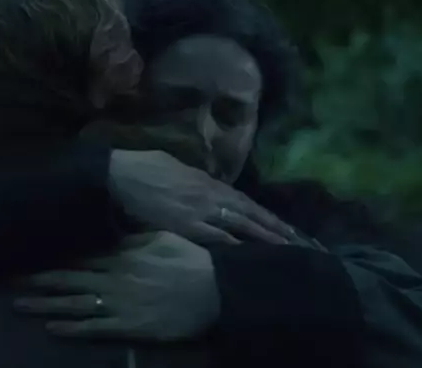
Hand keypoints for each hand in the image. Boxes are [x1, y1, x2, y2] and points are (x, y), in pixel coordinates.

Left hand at [14, 232, 219, 340]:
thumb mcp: (161, 237)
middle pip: (68, 278)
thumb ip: (133, 237)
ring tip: (19, 305)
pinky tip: (52, 328)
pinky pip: (94, 328)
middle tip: (9, 280)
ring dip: (45, 305)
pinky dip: (71, 328)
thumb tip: (111, 231)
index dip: (52, 256)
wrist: (214, 291)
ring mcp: (118, 304)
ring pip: (74, 303)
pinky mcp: (128, 326)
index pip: (79, 255)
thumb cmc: (191, 261)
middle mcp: (113, 278)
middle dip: (37, 279)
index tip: (28, 254)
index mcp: (121, 255)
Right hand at [109, 150, 297, 244]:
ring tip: (286, 249)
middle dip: (276, 228)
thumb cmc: (143, 167)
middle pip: (251, 213)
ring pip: (241, 225)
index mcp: (207, 181)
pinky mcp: (186, 225)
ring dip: (264, 238)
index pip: (245, 201)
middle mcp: (211, 195)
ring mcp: (201, 211)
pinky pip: (218, 237)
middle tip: (300, 241)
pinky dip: (236, 246)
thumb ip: (194, 178)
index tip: (284, 226)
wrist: (121, 176)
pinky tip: (251, 255)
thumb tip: (205, 185)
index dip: (265, 214)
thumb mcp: (175, 167)